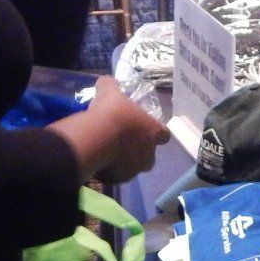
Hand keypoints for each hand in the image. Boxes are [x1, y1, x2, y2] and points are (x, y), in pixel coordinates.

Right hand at [48, 76, 167, 183]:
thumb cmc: (110, 113)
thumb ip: (111, 85)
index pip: (164, 134)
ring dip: (124, 161)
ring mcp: (134, 170)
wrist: (95, 139)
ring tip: (107, 151)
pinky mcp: (118, 180)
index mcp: (154, 132)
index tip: (144, 127)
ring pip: (132, 167)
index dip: (156, 130)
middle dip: (139, 150)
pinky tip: (98, 161)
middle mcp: (149, 154)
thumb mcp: (109, 91)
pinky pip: (115, 175)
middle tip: (123, 140)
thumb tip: (106, 81)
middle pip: (149, 155)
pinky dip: (110, 170)